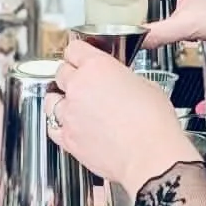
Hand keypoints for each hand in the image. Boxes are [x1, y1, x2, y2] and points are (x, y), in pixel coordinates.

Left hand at [47, 37, 195, 197]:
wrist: (150, 155)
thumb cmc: (153, 124)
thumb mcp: (146, 85)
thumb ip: (124, 79)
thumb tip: (121, 82)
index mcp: (97, 67)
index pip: (74, 49)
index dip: (78, 53)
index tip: (79, 56)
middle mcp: (78, 88)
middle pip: (60, 73)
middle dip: (70, 75)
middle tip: (81, 81)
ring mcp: (70, 114)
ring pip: (51, 100)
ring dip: (60, 100)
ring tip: (72, 104)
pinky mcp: (67, 138)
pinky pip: (52, 126)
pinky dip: (58, 124)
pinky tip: (69, 125)